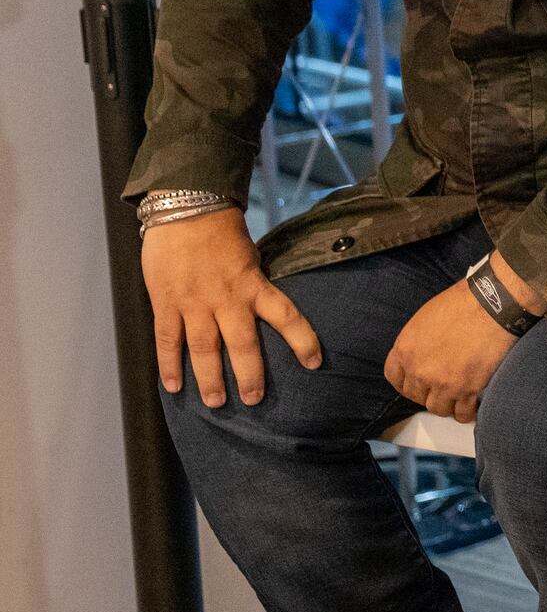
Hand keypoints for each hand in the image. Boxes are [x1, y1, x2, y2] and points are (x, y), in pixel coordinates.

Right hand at [142, 208, 321, 406]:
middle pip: (242, 346)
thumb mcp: (251, 258)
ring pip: (203, 350)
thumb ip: (256, 286)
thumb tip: (267, 313)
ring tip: (215, 403)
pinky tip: (173, 387)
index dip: (303, 341)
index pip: (287, 317)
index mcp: (254, 285)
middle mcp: (226, 299)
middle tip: (254, 401)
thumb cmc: (222, 233)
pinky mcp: (166, 303)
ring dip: (209, 380)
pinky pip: (167, 340)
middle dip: (249, 377)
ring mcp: (194, 303)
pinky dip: (169, 366)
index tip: (314, 363)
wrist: (186, 208)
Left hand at [383, 281, 520, 424]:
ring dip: (448, 404)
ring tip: (460, 397)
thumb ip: (419, 341)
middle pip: (416, 396)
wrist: (494, 304)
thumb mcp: (427, 317)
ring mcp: (442, 382)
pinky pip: (462, 414)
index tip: (417, 384)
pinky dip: (468, 412)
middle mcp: (419, 369)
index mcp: (405, 348)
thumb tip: (425, 353)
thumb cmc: (465, 302)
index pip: (395, 378)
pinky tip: (474, 404)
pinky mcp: (467, 389)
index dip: (407, 384)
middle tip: (444, 388)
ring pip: (438, 409)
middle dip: (429, 393)